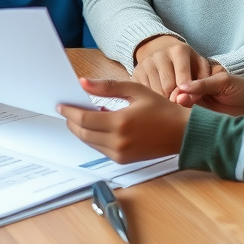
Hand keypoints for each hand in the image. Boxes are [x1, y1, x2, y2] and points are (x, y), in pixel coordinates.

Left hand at [57, 77, 189, 163]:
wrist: (182, 133)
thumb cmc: (161, 110)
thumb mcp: (135, 90)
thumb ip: (107, 87)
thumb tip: (83, 83)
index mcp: (120, 123)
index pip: (83, 119)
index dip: (69, 111)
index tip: (61, 105)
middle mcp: (118, 142)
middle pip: (82, 133)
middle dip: (71, 121)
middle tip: (67, 110)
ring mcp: (120, 154)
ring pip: (89, 142)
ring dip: (81, 130)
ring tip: (81, 115)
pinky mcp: (123, 160)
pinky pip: (100, 148)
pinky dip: (93, 137)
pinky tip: (98, 125)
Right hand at [132, 35, 211, 98]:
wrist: (163, 49)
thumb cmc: (187, 63)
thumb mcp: (200, 67)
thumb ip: (202, 83)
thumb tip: (191, 99)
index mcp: (179, 50)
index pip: (183, 81)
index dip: (187, 96)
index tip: (189, 102)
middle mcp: (160, 54)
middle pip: (168, 88)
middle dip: (175, 100)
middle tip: (180, 104)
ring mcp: (146, 63)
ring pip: (155, 92)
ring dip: (164, 101)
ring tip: (171, 102)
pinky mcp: (136, 72)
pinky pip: (144, 93)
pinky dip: (152, 99)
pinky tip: (159, 98)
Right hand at [172, 72, 243, 116]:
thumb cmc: (241, 88)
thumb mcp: (222, 82)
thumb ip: (203, 85)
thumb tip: (181, 87)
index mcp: (199, 77)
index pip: (184, 81)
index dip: (178, 87)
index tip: (176, 93)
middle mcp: (196, 90)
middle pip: (180, 93)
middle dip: (177, 98)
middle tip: (177, 102)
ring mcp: (198, 103)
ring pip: (183, 105)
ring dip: (180, 106)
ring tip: (179, 106)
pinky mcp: (202, 115)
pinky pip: (191, 116)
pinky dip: (187, 116)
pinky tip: (183, 116)